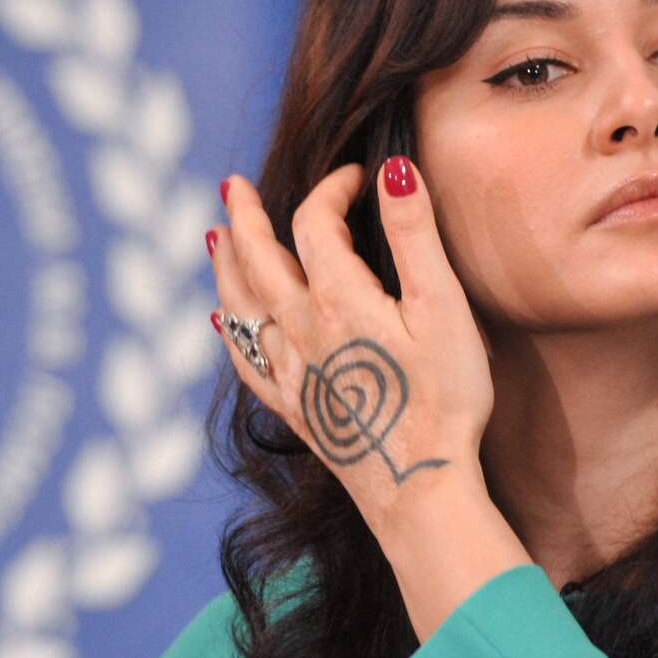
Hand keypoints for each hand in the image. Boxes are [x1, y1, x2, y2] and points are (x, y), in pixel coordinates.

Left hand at [208, 157, 493, 538]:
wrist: (420, 486)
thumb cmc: (443, 398)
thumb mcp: (443, 306)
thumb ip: (414, 233)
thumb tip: (394, 171)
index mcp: (338, 299)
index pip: (316, 224)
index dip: (333, 190)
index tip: (357, 176)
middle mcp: (300, 331)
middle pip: (258, 260)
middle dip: (245, 217)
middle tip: (232, 186)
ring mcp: (290, 373)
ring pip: (241, 307)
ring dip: (226, 265)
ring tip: (215, 237)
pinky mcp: (293, 409)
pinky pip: (246, 361)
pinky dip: (230, 332)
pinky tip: (222, 321)